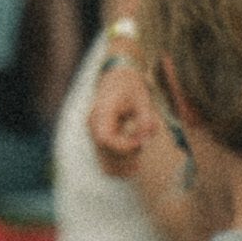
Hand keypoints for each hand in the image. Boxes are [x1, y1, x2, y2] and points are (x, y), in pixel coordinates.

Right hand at [89, 58, 158, 176]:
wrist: (117, 78)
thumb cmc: (130, 86)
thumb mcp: (142, 97)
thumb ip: (146, 118)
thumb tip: (148, 137)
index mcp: (101, 111)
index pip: (105, 139)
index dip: (123, 147)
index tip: (141, 143)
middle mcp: (93, 124)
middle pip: (105, 151)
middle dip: (127, 154)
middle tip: (144, 142)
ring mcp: (94, 133)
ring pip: (105, 159)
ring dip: (124, 161)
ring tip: (140, 148)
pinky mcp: (99, 139)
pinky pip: (107, 159)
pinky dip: (121, 162)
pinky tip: (135, 153)